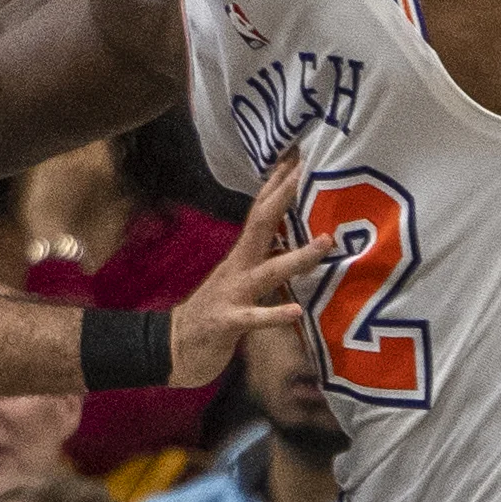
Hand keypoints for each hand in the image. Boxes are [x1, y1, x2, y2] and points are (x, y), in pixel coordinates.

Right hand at [168, 151, 312, 384]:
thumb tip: (293, 239)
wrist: (174, 347)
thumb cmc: (217, 311)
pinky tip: (296, 311)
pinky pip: (254, 318)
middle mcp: (237, 267)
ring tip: (325, 243)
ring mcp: (231, 294)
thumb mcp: (241, 279)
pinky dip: (274, 314)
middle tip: (306, 170)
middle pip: (261, 225)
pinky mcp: (227, 323)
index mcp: (242, 255)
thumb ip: (264, 259)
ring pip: (268, 272)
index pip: (261, 210)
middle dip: (284, 197)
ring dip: (298, 257)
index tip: (298, 153)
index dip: (278, 182)